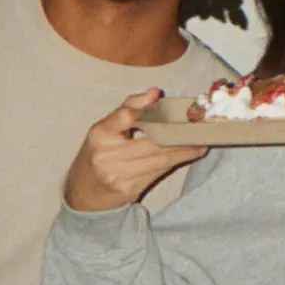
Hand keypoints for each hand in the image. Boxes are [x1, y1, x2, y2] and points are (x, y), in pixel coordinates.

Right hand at [63, 89, 205, 212]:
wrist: (84, 192)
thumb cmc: (98, 153)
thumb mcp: (105, 128)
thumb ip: (128, 108)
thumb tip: (155, 92)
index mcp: (99, 134)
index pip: (126, 116)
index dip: (151, 110)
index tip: (174, 109)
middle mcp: (106, 155)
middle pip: (152, 142)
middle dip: (179, 136)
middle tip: (199, 129)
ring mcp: (118, 175)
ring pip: (160, 159)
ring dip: (183, 151)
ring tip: (200, 143)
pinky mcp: (130, 189)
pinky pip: (158, 172)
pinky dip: (174, 162)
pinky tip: (187, 155)